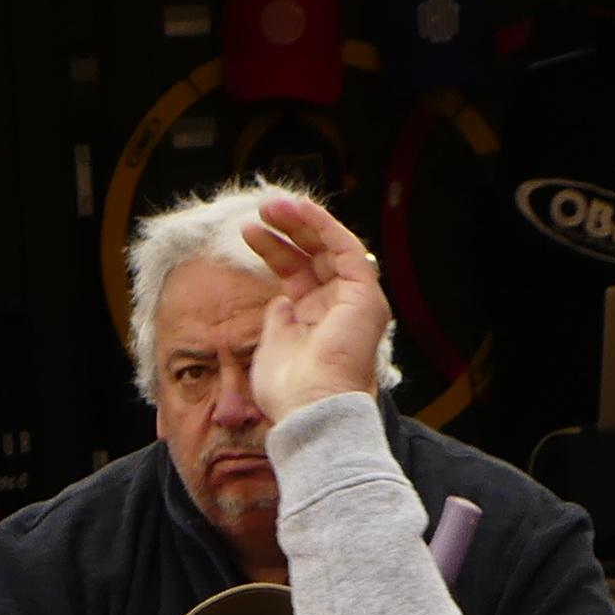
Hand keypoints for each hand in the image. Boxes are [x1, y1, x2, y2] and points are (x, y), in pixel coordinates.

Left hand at [236, 191, 390, 424]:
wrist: (311, 408)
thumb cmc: (289, 391)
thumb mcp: (274, 344)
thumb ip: (278, 318)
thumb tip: (279, 298)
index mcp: (318, 320)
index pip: (298, 273)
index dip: (275, 250)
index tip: (250, 233)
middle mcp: (339, 307)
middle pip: (314, 256)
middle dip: (288, 229)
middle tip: (262, 210)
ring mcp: (355, 300)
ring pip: (330, 247)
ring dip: (303, 221)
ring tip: (272, 206)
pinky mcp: (365, 294)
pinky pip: (346, 248)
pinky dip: (324, 226)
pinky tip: (301, 211)